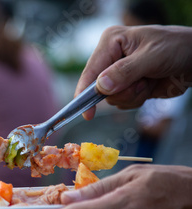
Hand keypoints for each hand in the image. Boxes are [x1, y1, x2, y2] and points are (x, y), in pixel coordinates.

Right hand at [76, 25, 191, 119]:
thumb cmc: (176, 48)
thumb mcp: (152, 57)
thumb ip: (125, 71)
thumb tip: (101, 86)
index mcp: (111, 42)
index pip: (91, 70)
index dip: (86, 92)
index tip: (86, 112)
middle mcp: (111, 58)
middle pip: (100, 89)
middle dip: (123, 91)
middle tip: (142, 82)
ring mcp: (118, 74)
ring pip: (112, 98)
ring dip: (133, 95)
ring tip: (148, 81)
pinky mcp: (127, 86)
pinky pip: (123, 103)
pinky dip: (137, 99)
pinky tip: (149, 86)